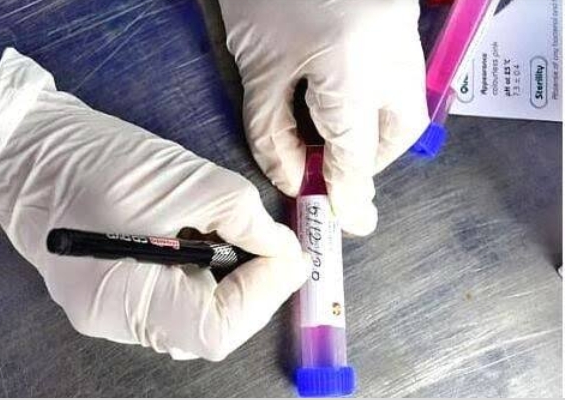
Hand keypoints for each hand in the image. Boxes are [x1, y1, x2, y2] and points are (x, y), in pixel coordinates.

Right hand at [0, 49, 308, 360]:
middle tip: (270, 248)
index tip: (284, 254)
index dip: (261, 295)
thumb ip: (244, 217)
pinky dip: (198, 276)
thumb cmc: (97, 159)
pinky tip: (198, 242)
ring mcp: (109, 312)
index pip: (216, 329)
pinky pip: (169, 301)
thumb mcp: (185, 180)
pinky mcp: (110, 294)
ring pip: (191, 316)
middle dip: (250, 289)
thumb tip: (284, 249)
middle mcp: (116, 322)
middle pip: (206, 329)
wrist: (30, 150)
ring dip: (226, 282)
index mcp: (124, 299)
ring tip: (233, 239)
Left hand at [219, 0, 428, 235]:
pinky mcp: (399, 20)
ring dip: (375, 129)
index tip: (347, 221)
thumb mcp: (258, 68)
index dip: (347, 192)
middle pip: (395, 132)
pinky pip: (399, 76)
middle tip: (334, 170)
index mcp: (350, 70)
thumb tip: (293, 178)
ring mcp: (401, 35)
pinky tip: (343, 96)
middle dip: (368, 159)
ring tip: (334, 135)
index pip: (354, 152)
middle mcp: (390, 56)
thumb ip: (272, 132)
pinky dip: (377, 98)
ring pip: (405, 105)